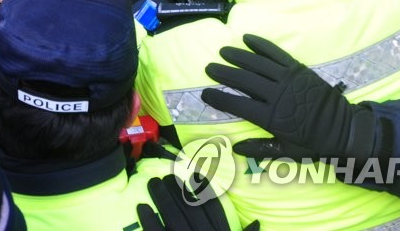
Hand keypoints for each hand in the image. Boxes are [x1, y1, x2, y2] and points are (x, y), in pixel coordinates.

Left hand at [136, 174, 251, 230]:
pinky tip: (142, 209)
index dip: (203, 191)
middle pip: (190, 210)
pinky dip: (150, 222)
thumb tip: (258, 225)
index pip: (214, 211)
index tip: (193, 175)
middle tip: (164, 177)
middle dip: (176, 190)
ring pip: (174, 219)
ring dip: (162, 199)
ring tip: (152, 185)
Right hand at [201, 34, 376, 162]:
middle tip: (209, 67)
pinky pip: (276, 53)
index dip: (219, 98)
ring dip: (238, 56)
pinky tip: (247, 38)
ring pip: (257, 63)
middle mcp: (276, 94)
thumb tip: (236, 149)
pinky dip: (261, 44)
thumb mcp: (287, 152)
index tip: (205, 93)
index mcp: (271, 117)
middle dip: (224, 73)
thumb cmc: (314, 142)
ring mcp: (288, 79)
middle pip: (244, 80)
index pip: (238, 104)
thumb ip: (261, 149)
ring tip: (223, 51)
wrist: (345, 129)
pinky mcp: (298, 68)